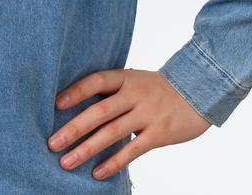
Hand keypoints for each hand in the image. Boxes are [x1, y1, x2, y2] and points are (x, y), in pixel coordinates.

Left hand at [48, 67, 211, 180]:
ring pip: (113, 133)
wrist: (199, 91)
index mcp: (126, 78)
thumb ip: (111, 92)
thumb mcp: (135, 81)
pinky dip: (114, 162)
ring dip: (87, 149)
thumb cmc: (157, 90)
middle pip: (100, 111)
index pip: (97, 81)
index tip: (55, 104)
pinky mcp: (160, 133)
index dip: (76, 91)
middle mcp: (136, 94)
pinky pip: (133, 150)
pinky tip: (97, 173)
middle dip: (74, 128)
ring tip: (66, 163)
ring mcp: (148, 113)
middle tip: (52, 143)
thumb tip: (73, 107)